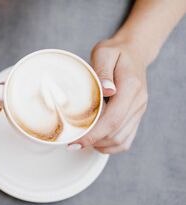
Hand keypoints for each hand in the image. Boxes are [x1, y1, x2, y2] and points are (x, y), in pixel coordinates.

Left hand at [72, 39, 148, 153]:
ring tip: (81, 141)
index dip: (93, 134)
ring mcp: (139, 111)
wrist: (134, 52)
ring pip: (121, 141)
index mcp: (131, 87)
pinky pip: (125, 140)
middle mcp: (138, 102)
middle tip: (71, 143)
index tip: (75, 142)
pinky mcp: (136, 117)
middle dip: (92, 142)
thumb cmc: (115, 52)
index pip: (113, 119)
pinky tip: (95, 141)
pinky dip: (110, 146)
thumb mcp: (104, 53)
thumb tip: (107, 90)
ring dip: (100, 145)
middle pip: (115, 133)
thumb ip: (103, 70)